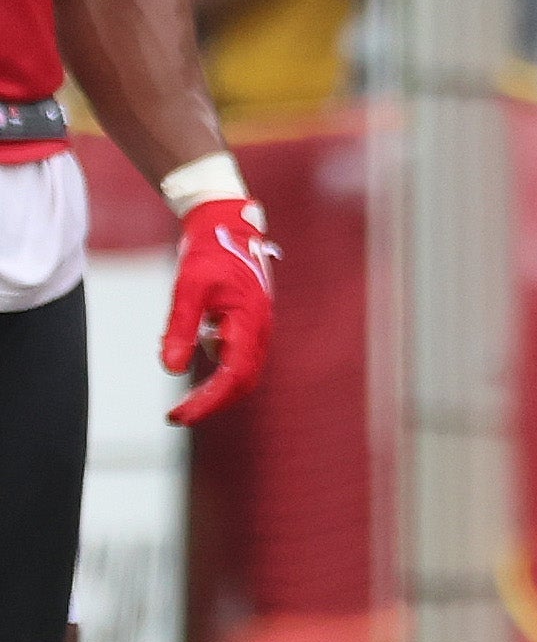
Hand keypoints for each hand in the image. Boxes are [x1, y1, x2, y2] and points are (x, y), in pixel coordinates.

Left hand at [162, 191, 277, 424]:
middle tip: (177, 416)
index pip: (233, 375)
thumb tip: (171, 369)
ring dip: (216, 391)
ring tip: (184, 400)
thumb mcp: (187, 288)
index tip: (180, 416)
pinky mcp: (250, 325)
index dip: (208, 400)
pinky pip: (239, 359)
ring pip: (243, 374)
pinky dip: (219, 373)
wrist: (228, 226)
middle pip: (243, 382)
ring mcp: (258, 328)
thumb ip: (181, 328)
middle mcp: (260, 330)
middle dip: (211, 403)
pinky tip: (192, 362)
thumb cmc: (209, 253)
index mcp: (249, 322)